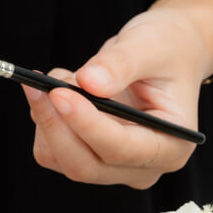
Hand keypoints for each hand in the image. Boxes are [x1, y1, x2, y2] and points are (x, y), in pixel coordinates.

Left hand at [24, 6, 210, 188]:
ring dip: (48, 120)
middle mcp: (143, 165)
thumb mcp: (150, 46)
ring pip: (63, 160)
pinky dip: (45, 120)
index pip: (121, 149)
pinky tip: (58, 91)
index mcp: (171, 145)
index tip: (58, 92)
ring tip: (61, 77)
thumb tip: (87, 83)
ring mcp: (115, 166)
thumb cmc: (167, 49)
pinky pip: (52, 151)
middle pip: (86, 165)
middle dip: (56, 126)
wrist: (165, 53)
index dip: (86, 124)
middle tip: (41, 83)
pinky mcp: (90, 156)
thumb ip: (120, 63)